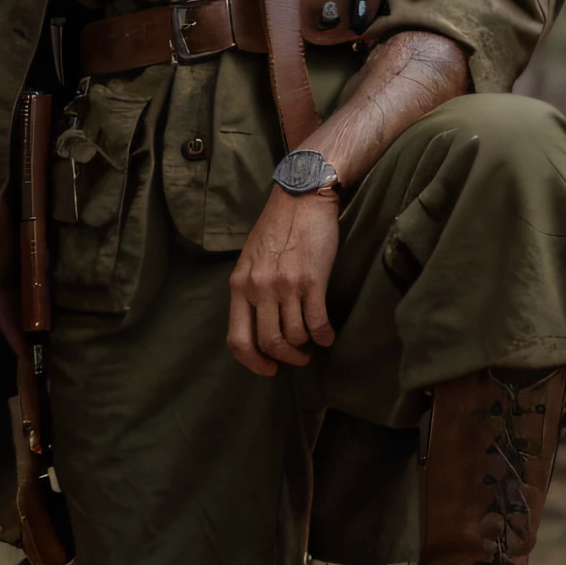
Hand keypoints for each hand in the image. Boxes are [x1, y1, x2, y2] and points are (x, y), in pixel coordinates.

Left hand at [227, 187, 338, 376]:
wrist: (302, 196)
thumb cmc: (277, 227)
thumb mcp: (250, 259)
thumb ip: (250, 290)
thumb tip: (258, 324)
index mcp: (240, 285)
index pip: (237, 339)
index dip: (252, 362)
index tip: (268, 368)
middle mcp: (259, 288)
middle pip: (268, 343)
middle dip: (285, 359)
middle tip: (297, 359)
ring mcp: (285, 285)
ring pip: (294, 336)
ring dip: (306, 345)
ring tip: (312, 341)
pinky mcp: (312, 280)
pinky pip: (317, 322)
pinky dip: (324, 335)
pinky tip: (328, 335)